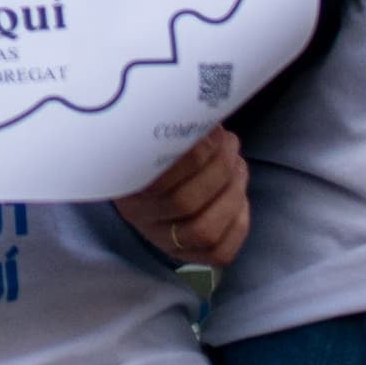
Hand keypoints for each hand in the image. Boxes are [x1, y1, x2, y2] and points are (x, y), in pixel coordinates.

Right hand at [116, 129, 248, 270]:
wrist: (143, 183)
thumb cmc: (152, 150)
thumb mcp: (151, 136)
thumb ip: (172, 127)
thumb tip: (204, 106)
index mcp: (124, 186)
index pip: (157, 180)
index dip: (194, 156)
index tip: (212, 131)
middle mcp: (142, 219)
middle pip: (185, 203)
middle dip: (219, 168)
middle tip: (230, 143)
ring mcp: (166, 242)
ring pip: (205, 230)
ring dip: (232, 193)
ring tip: (239, 164)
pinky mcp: (190, 257)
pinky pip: (220, 252)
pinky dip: (239, 222)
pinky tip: (240, 195)